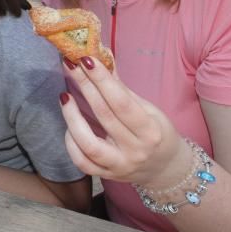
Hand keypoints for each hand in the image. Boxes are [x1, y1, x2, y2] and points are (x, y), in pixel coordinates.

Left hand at [60, 56, 189, 189]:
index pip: (121, 102)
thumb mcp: (148, 109)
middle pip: (104, 115)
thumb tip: (101, 55)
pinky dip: (71, 143)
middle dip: (84, 86)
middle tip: (70, 65)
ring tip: (65, 97)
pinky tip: (68, 126)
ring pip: (89, 144)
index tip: (86, 59)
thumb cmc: (156, 132)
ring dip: (72, 117)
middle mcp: (136, 150)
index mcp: (150, 130)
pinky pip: (82, 161)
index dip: (102, 79)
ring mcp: (120, 165)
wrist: (165, 169)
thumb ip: (122, 86)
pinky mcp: (106, 176)